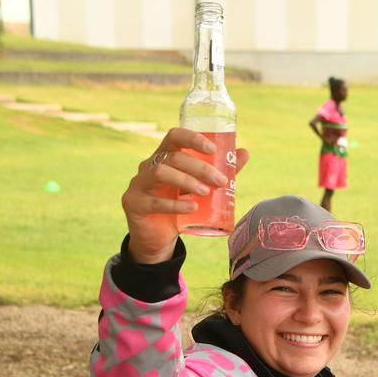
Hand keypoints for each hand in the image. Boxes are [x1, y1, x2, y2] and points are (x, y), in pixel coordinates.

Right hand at [122, 128, 249, 262]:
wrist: (158, 240)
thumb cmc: (179, 210)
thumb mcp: (198, 190)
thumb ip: (218, 172)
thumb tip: (244, 153)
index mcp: (164, 157)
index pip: (174, 136)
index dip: (192, 138)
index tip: (213, 149)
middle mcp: (148, 166)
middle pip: (173, 157)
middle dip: (199, 167)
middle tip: (220, 182)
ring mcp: (138, 184)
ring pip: (160, 172)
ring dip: (186, 181)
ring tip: (205, 192)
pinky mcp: (133, 204)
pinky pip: (154, 201)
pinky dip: (175, 204)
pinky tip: (192, 208)